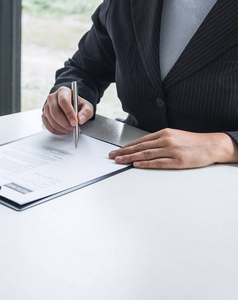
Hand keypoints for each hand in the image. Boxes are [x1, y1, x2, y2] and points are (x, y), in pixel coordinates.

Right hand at [42, 86, 93, 134]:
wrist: (71, 106)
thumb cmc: (77, 105)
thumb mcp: (86, 106)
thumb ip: (86, 112)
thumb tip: (80, 119)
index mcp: (63, 91)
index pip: (63, 101)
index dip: (69, 113)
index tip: (75, 122)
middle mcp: (52, 98)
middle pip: (55, 112)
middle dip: (65, 123)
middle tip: (74, 128)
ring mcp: (46, 107)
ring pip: (52, 121)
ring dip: (63, 129)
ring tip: (71, 130)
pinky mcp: (44, 116)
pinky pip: (49, 127)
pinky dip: (58, 131)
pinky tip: (65, 130)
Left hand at [109, 129, 237, 168]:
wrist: (211, 145)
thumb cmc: (192, 142)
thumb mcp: (174, 136)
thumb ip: (159, 140)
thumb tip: (143, 147)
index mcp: (164, 133)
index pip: (140, 141)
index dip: (127, 146)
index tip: (117, 150)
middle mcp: (166, 140)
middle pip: (140, 147)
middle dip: (124, 152)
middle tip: (113, 156)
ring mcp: (171, 150)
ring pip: (146, 154)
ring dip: (130, 158)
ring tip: (119, 161)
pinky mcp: (177, 161)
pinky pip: (158, 162)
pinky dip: (145, 164)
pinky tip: (136, 165)